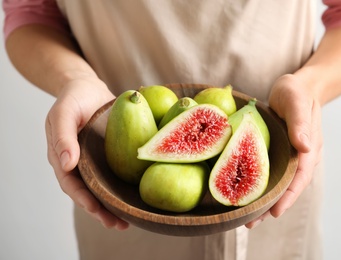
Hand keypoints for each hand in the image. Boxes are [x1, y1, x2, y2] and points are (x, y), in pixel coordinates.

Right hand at [45, 76, 128, 229]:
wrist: (87, 87)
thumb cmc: (73, 98)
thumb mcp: (64, 112)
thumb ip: (62, 136)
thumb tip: (66, 164)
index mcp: (62, 157)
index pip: (71, 184)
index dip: (83, 198)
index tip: (97, 210)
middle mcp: (78, 163)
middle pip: (88, 192)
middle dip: (101, 210)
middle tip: (118, 224)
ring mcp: (94, 160)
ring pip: (102, 187)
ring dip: (113, 204)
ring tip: (129, 220)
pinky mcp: (108, 155)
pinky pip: (114, 174)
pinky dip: (122, 186)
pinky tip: (136, 195)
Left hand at [246, 74, 322, 227]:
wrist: (295, 86)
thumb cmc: (297, 92)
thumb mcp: (297, 102)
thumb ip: (300, 123)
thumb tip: (305, 148)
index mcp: (308, 150)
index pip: (299, 178)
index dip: (288, 197)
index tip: (274, 212)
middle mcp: (298, 157)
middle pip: (286, 187)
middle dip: (270, 206)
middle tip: (250, 222)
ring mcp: (286, 156)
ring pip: (275, 183)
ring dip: (261, 200)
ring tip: (244, 216)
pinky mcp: (275, 152)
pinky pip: (266, 171)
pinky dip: (255, 184)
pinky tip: (241, 191)